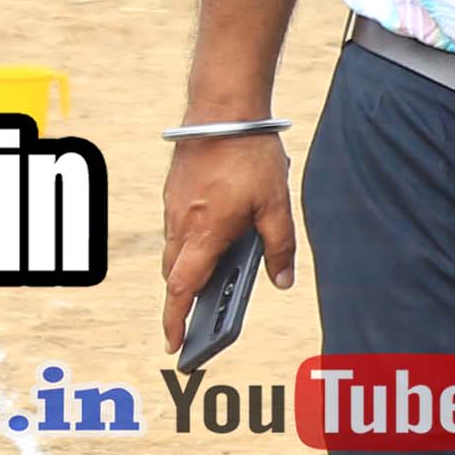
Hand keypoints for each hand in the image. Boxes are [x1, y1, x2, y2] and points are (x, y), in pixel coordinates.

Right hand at [153, 128, 297, 358]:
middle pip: (175, 274)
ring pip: (175, 251)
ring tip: (211, 284)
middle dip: (182, 300)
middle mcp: (181, 224)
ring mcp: (173, 206)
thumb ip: (280, 247)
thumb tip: (281, 283)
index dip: (175, 320)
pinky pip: (177, 229)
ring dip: (187, 270)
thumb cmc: (250, 156)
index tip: (174, 344)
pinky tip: (214, 241)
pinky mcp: (174, 191)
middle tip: (193, 323)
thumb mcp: (276, 205)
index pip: (181, 288)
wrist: (222, 111)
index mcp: (204, 233)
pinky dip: (189, 244)